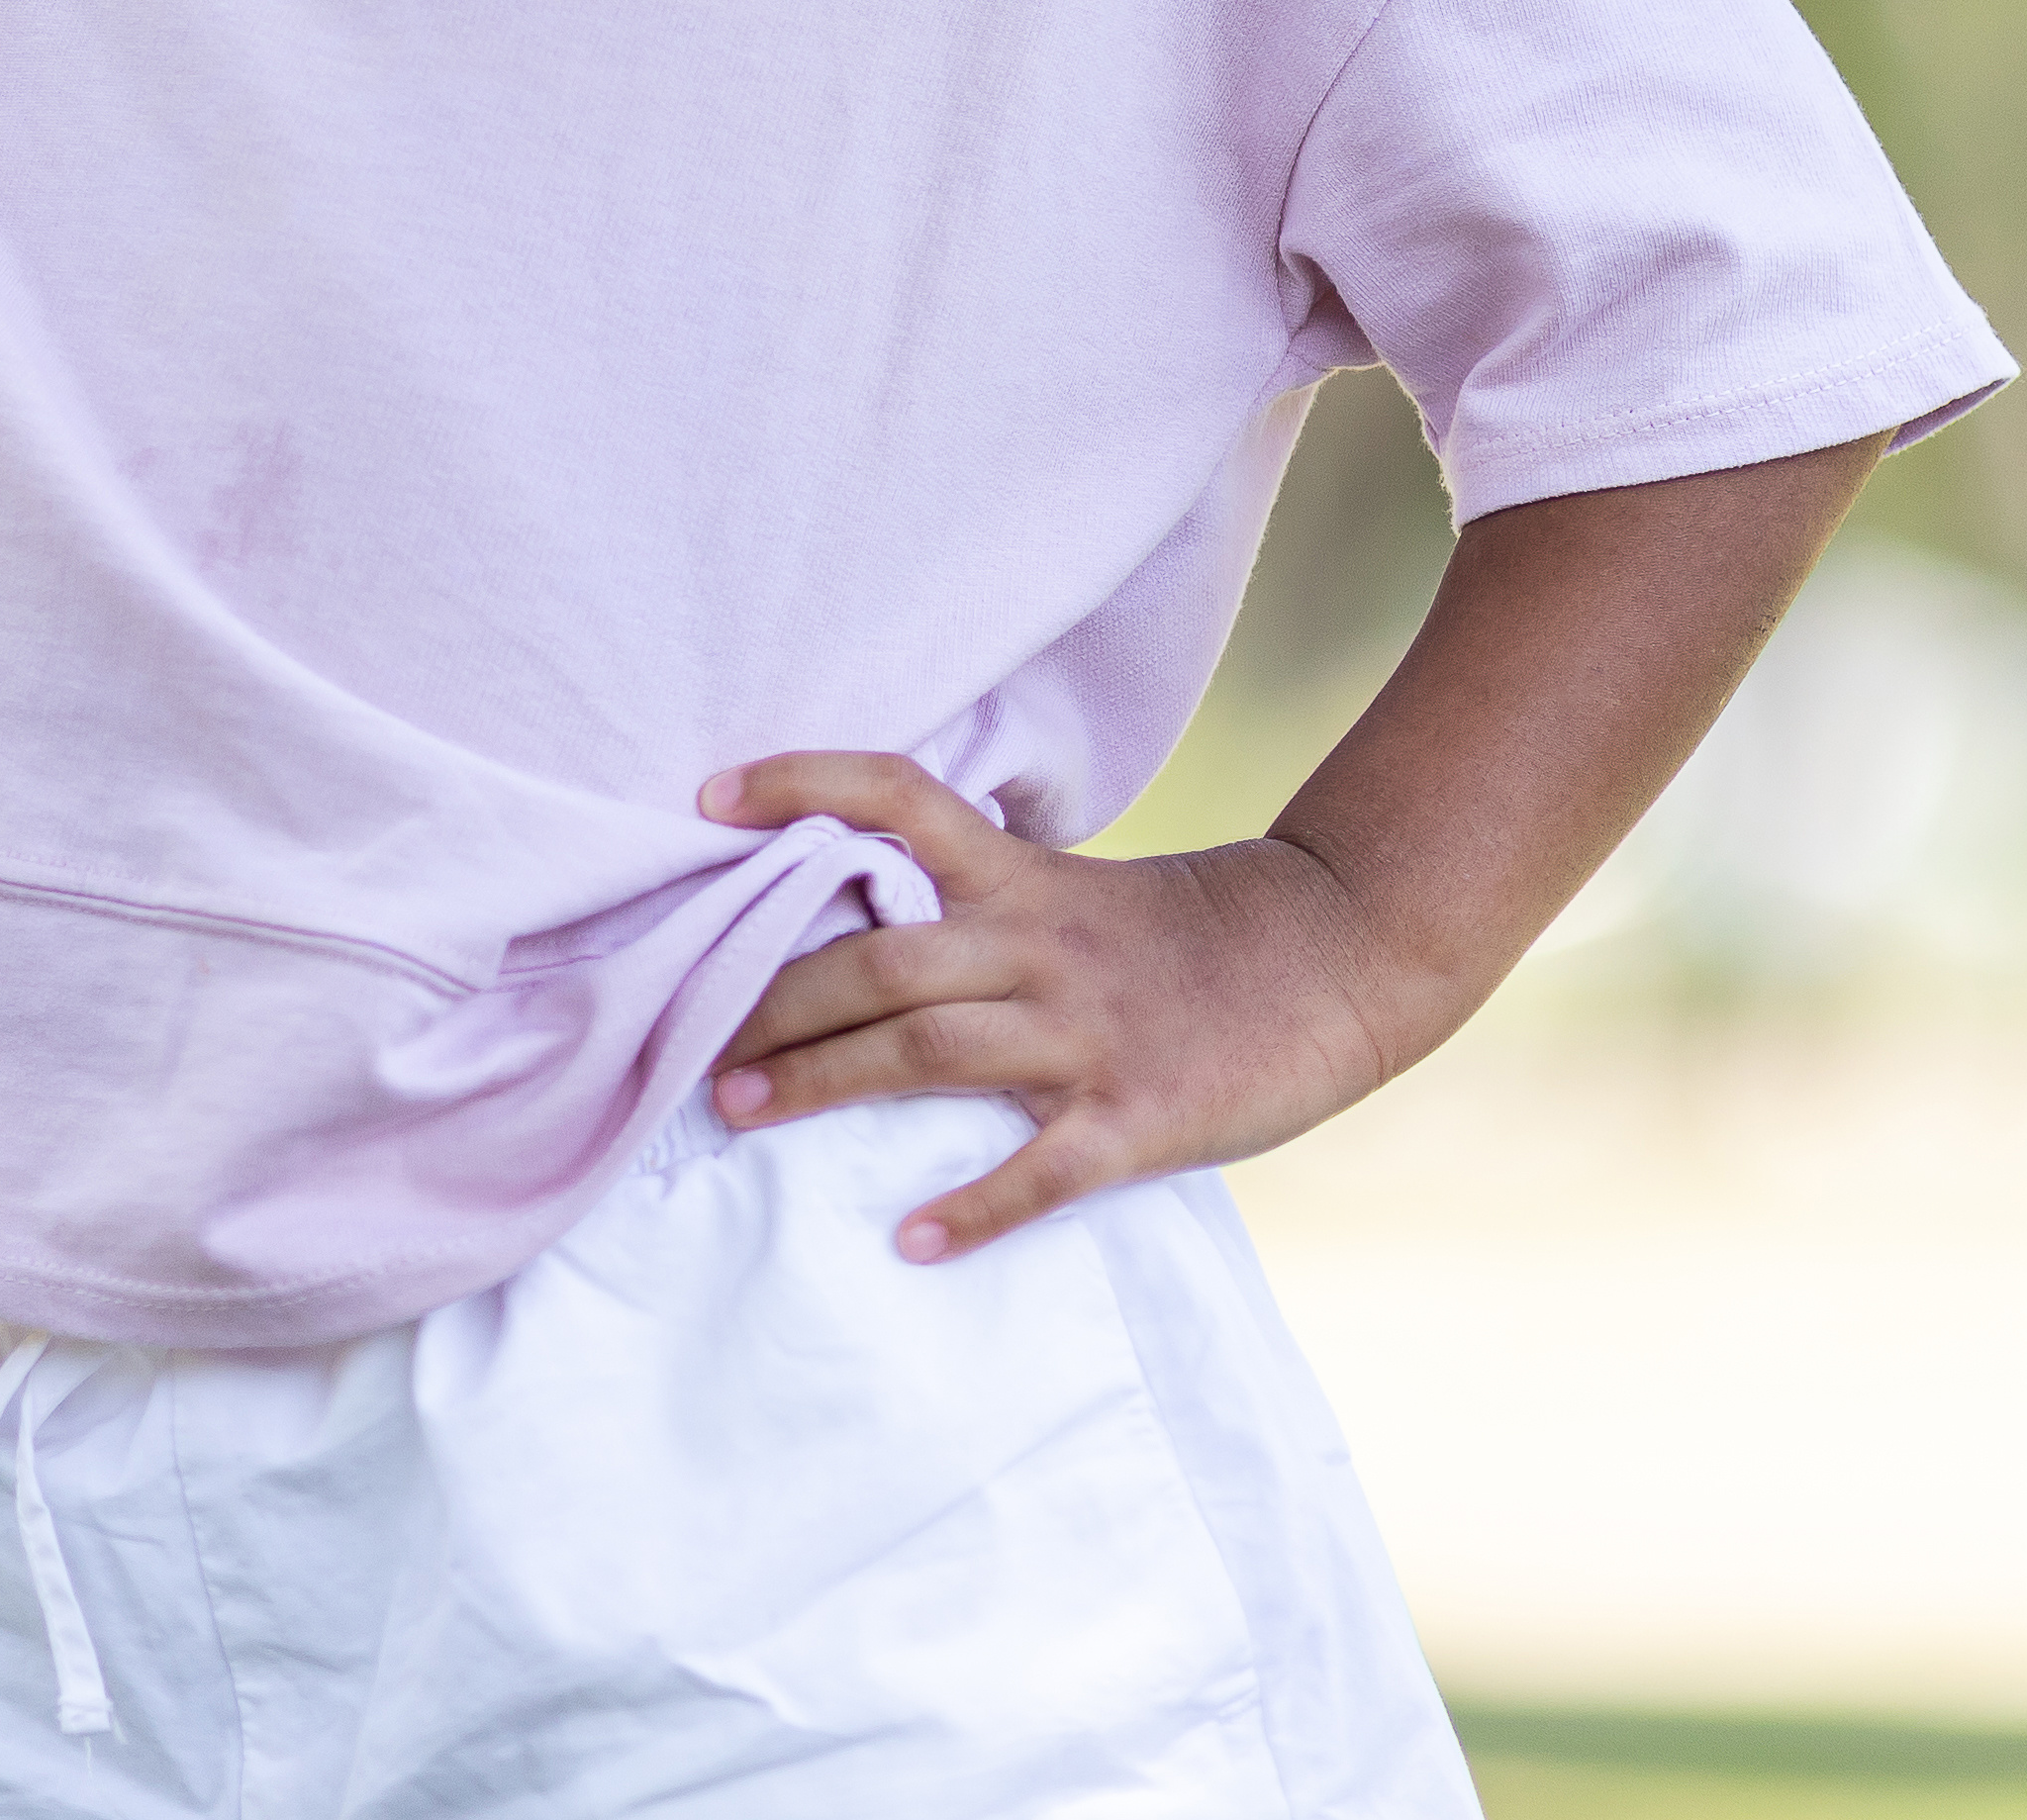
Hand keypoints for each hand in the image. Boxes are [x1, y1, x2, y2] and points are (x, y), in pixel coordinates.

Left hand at [690, 750, 1437, 1263]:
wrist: (1337, 956)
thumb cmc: (1181, 935)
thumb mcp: (1071, 890)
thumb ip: (973, 904)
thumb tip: (841, 921)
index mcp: (1022, 878)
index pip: (899, 799)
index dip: (804, 786)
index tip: (708, 800)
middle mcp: (1040, 945)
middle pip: (880, 960)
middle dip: (773, 1000)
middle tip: (689, 1041)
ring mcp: (1087, 1033)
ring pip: (929, 1051)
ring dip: (822, 1081)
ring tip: (737, 1111)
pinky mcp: (1138, 1117)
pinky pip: (1042, 1168)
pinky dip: (974, 1207)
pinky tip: (910, 1240)